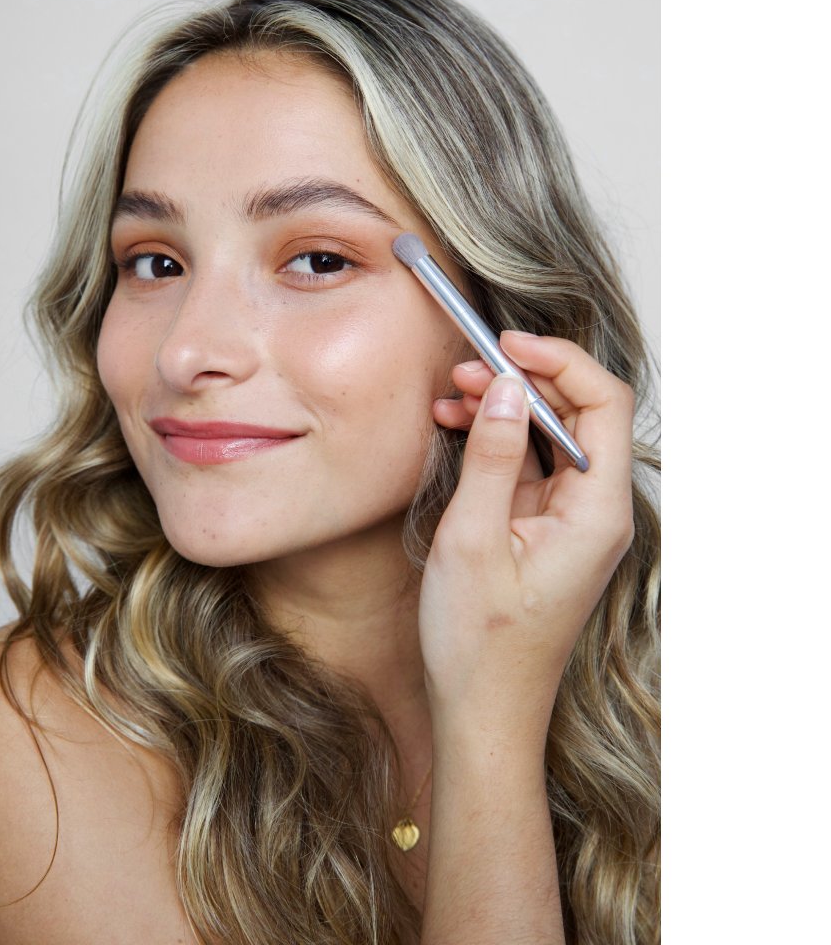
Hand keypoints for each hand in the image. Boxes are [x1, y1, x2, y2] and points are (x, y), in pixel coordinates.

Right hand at [419, 331, 634, 740]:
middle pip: (580, 415)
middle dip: (526, 380)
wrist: (483, 712)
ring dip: (507, 408)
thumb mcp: (473, 539)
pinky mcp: (547, 531)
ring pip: (552, 438)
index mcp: (598, 513)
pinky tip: (459, 429)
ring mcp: (573, 522)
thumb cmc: (479, 644)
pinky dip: (499, 442)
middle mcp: (597, 513)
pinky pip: (532, 467)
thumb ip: (494, 456)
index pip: (603, 404)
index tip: (505, 343)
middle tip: (467, 368)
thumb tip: (509, 387)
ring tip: (453, 395)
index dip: (558, 361)